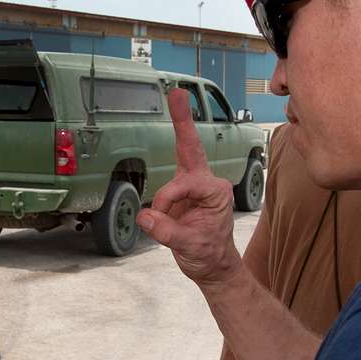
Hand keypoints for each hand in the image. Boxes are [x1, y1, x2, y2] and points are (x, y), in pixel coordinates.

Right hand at [138, 89, 242, 287]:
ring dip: (164, 203)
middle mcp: (207, 184)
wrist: (213, 267)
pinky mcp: (182, 194)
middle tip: (177, 92)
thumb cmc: (209, 255)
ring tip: (177, 229)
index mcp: (216, 191)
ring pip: (170, 179)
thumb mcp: (190, 246)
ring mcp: (194, 187)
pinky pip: (164, 191)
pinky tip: (170, 224)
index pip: (184, 183)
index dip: (167, 200)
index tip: (157, 218)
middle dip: (182, 122)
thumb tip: (144, 217)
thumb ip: (166, 231)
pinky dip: (160, 205)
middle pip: (190, 148)